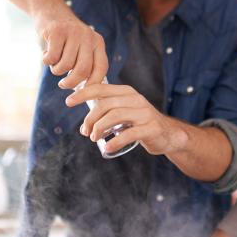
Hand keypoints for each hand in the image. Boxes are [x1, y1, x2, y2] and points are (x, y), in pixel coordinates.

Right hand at [37, 10, 107, 88]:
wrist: (50, 10)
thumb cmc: (66, 37)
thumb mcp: (81, 46)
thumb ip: (86, 63)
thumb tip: (88, 92)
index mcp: (97, 42)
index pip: (101, 68)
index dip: (93, 84)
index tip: (82, 92)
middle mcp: (88, 37)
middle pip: (83, 70)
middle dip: (71, 82)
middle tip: (63, 85)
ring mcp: (73, 33)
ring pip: (66, 65)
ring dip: (56, 70)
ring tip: (54, 63)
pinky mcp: (57, 32)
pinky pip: (52, 58)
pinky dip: (47, 61)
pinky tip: (46, 54)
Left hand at [65, 83, 188, 154]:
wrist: (168, 134)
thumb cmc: (140, 123)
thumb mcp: (124, 111)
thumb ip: (106, 111)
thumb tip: (82, 120)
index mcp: (127, 92)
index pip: (101, 88)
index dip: (83, 93)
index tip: (68, 101)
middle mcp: (136, 99)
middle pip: (105, 104)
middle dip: (90, 118)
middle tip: (85, 132)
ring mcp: (144, 113)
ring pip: (115, 116)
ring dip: (99, 128)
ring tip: (94, 139)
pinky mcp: (150, 128)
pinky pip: (128, 134)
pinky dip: (114, 142)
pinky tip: (107, 148)